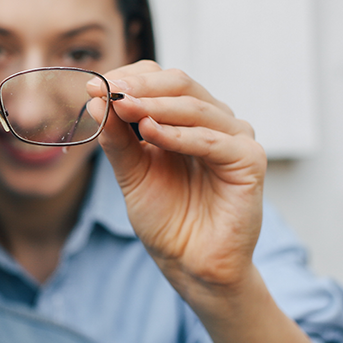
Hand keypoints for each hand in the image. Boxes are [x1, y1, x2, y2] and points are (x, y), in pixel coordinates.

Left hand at [87, 60, 266, 315]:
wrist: (190, 264)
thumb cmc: (166, 219)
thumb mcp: (132, 173)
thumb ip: (117, 139)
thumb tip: (97, 101)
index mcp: (185, 120)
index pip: (160, 80)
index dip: (128, 79)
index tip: (93, 87)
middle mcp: (213, 122)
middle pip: (179, 84)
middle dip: (139, 86)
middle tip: (107, 91)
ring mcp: (234, 138)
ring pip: (195, 107)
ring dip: (155, 106)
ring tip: (124, 107)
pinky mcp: (249, 160)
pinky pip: (213, 140)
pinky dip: (179, 134)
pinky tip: (150, 132)